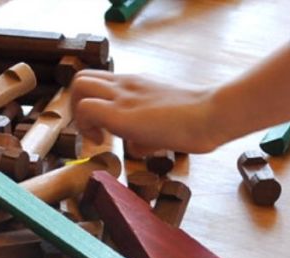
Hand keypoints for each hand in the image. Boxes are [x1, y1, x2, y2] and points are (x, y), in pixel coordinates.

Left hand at [69, 44, 289, 154]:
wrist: (211, 114)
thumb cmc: (198, 121)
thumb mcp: (167, 124)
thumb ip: (147, 132)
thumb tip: (137, 147)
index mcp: (136, 84)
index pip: (99, 82)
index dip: (92, 105)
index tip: (102, 131)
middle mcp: (125, 85)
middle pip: (82, 79)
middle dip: (77, 108)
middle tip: (94, 133)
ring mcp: (123, 97)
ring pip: (78, 86)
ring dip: (78, 115)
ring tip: (97, 138)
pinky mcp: (121, 113)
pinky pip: (86, 109)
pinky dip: (86, 128)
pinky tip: (104, 144)